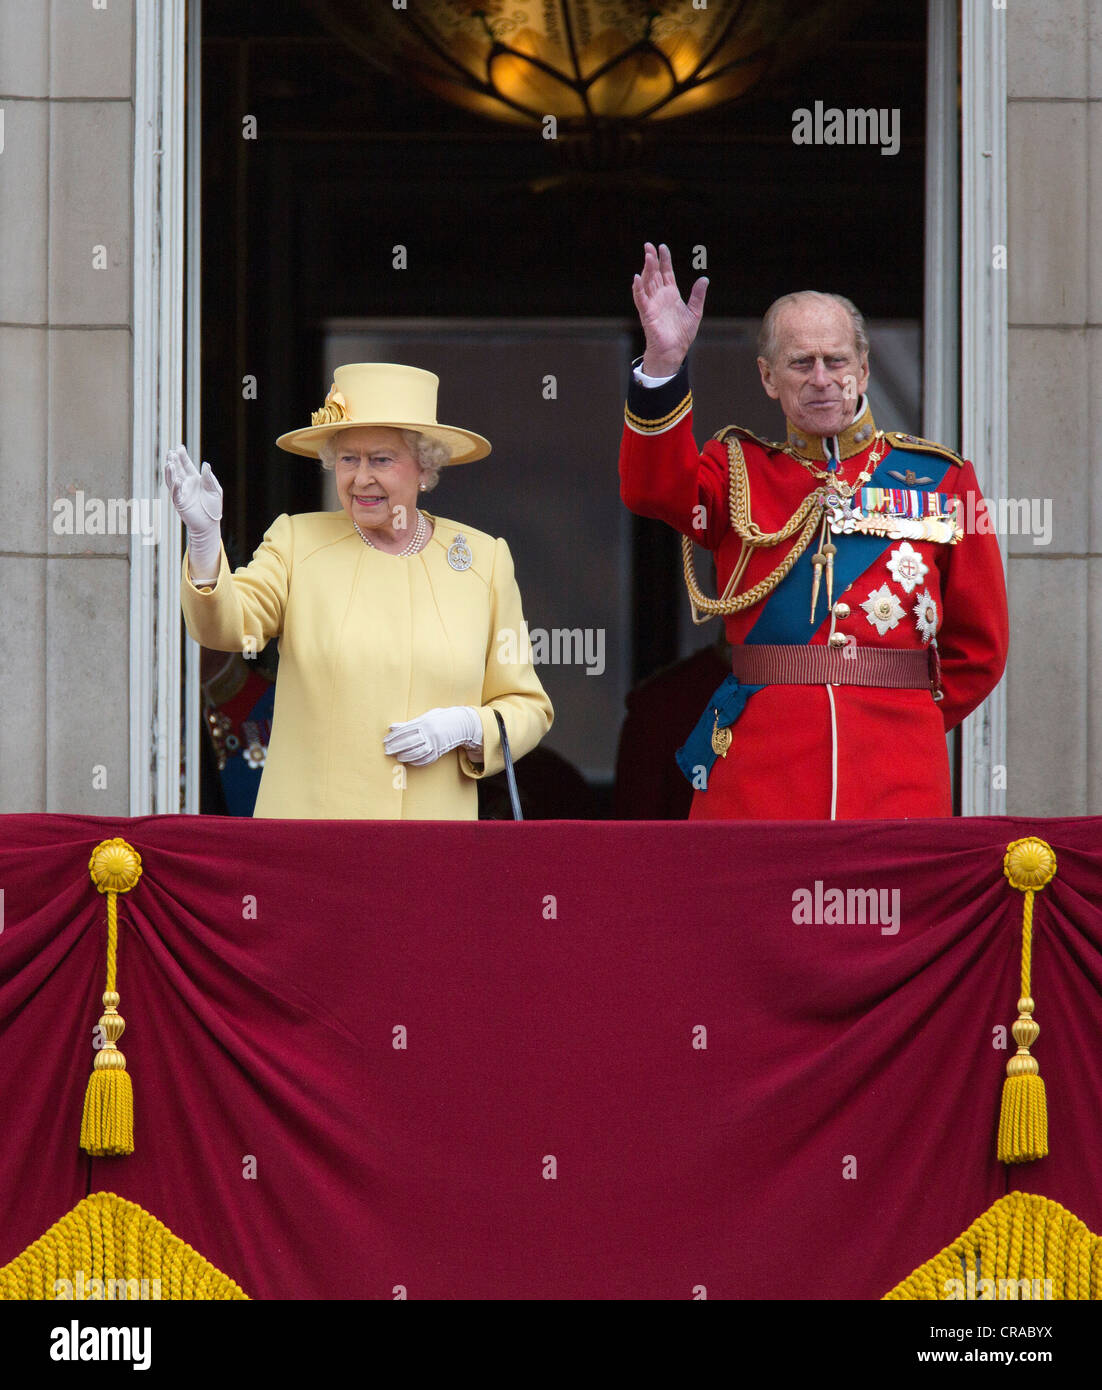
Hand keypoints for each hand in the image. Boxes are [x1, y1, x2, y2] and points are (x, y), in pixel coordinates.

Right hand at [164, 445, 222, 531]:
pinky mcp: (180, 503)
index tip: (179, 447)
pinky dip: (176, 487)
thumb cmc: (213, 507)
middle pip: (177, 470)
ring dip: (170, 472)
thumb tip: (205, 465)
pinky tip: (178, 480)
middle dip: (173, 461)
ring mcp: (181, 493)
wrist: (210, 523)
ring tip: (170, 463)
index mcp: (195, 479)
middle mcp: (186, 484)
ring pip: (172, 480)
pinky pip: (175, 494)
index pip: (186, 465)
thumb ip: (209, 478)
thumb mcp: (214, 490)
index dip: (182, 456)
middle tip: (170, 452)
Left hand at [384, 706, 482, 766]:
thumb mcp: (425, 717)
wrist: (460, 723)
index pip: (405, 731)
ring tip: (398, 757)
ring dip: (406, 756)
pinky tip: (409, 761)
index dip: (394, 737)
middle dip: (396, 747)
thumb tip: (392, 727)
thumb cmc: (440, 718)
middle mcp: (429, 733)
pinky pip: (427, 759)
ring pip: (418, 752)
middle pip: (409, 742)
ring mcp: (435, 743)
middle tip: (387, 751)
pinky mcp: (440, 751)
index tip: (385, 740)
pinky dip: (417, 761)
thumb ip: (408, 723)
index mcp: (424, 723)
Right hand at [631, 242, 707, 376]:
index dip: (664, 260)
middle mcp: (660, 296)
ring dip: (646, 269)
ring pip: (647, 282)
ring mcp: (652, 304)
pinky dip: (638, 288)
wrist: (674, 351)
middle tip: (648, 245)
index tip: (662, 247)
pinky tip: (637, 277)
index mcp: (671, 294)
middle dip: (652, 259)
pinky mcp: (647, 314)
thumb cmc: (682, 334)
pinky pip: (641, 298)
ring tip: (647, 256)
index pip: (666, 272)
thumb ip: (698, 296)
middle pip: (654, 273)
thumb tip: (704, 279)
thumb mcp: (694, 312)